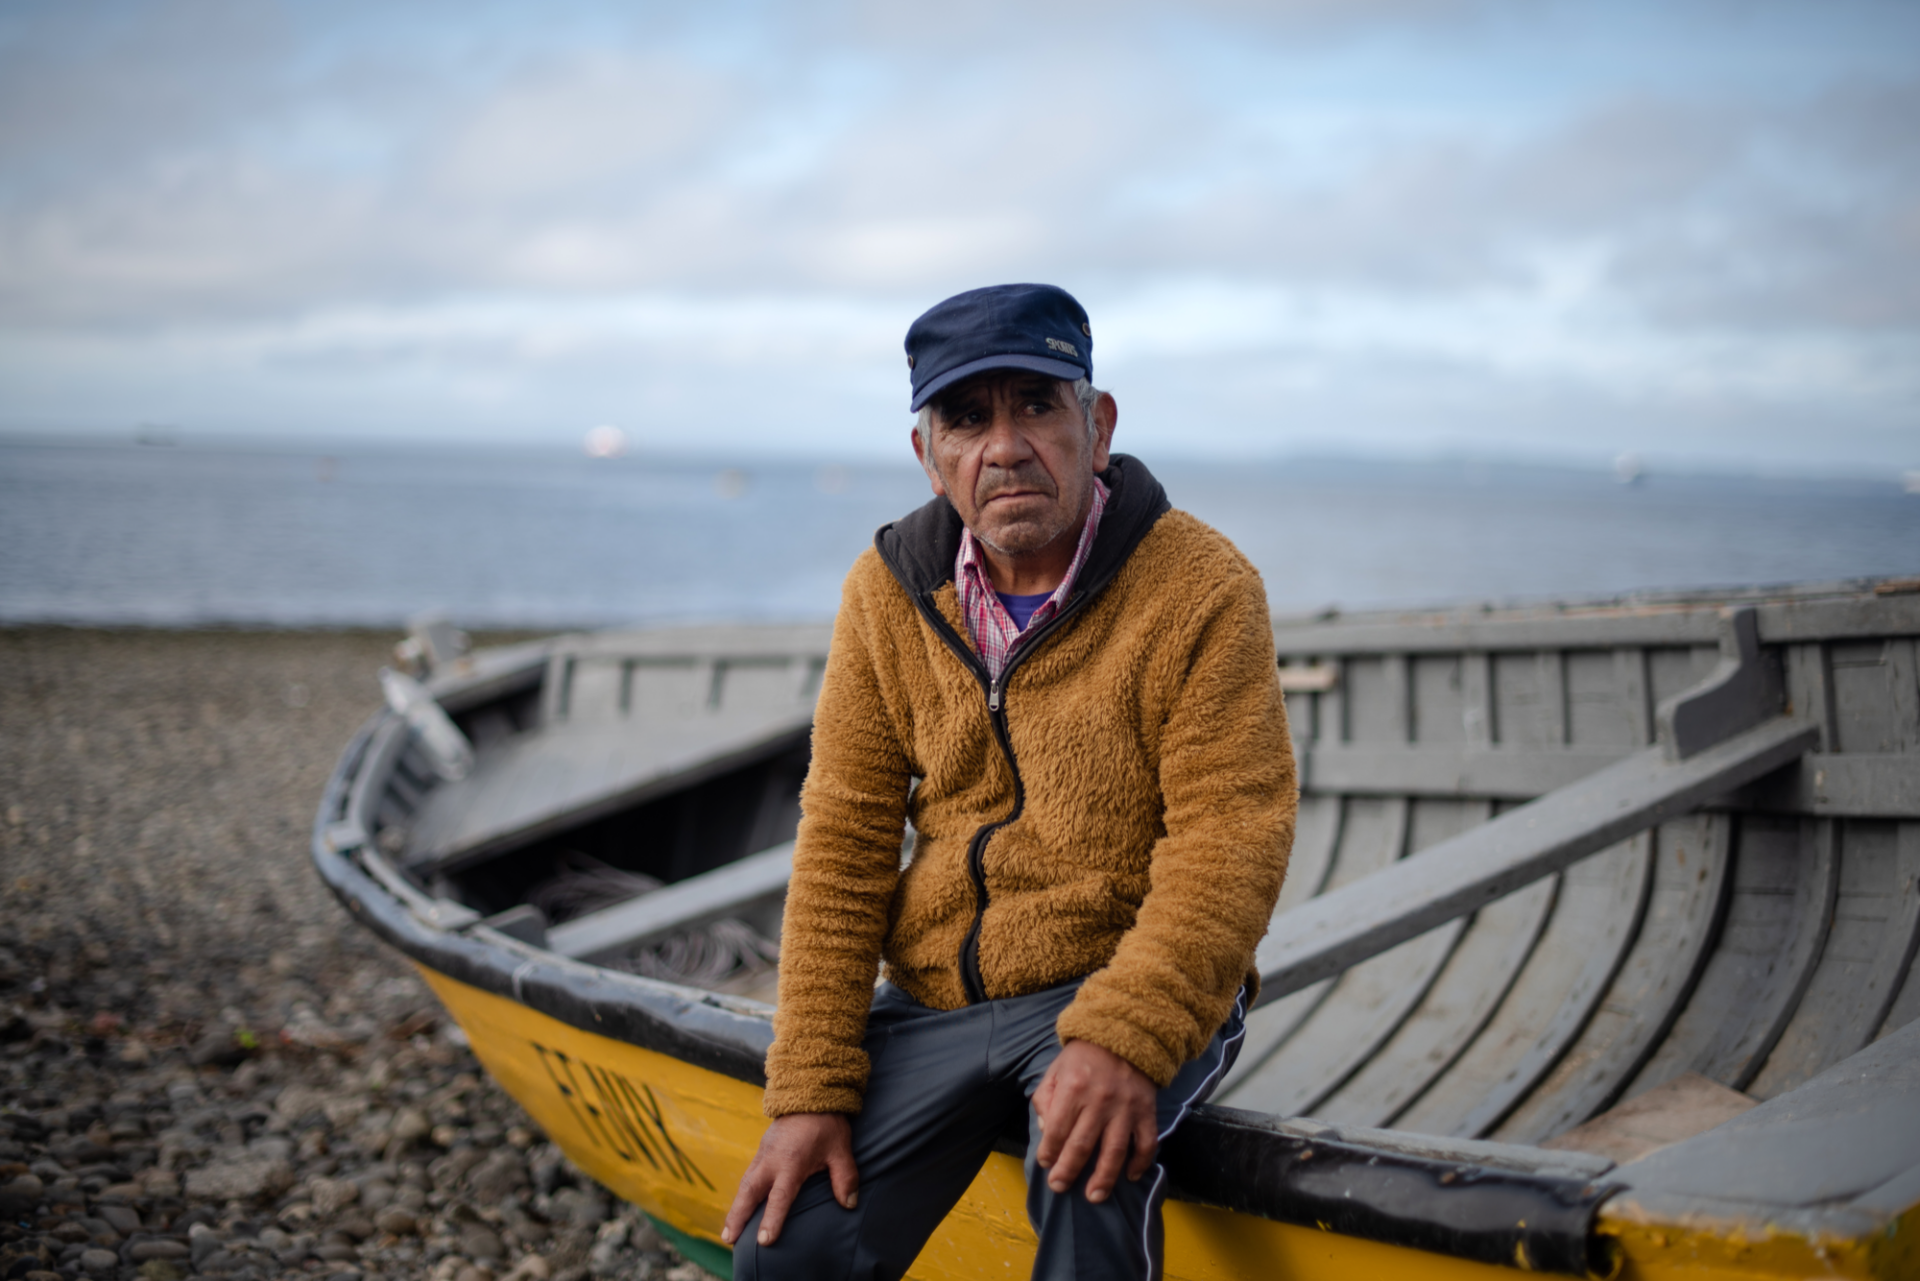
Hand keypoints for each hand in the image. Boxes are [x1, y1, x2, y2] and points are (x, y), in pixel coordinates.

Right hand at [721, 1112, 857, 1247]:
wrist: (809, 1093)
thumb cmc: (826, 1124)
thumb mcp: (840, 1149)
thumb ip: (845, 1177)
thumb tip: (849, 1204)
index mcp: (792, 1162)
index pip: (780, 1197)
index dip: (772, 1219)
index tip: (764, 1241)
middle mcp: (772, 1160)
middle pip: (749, 1193)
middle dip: (738, 1217)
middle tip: (728, 1240)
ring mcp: (763, 1155)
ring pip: (745, 1185)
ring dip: (735, 1209)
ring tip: (728, 1233)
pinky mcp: (761, 1151)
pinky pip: (748, 1176)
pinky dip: (742, 1194)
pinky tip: (740, 1209)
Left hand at [1031, 1039, 1157, 1202]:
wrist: (1125, 1034)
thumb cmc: (1084, 1056)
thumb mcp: (1056, 1070)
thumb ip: (1045, 1099)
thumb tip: (1047, 1132)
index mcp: (1073, 1088)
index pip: (1057, 1130)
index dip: (1049, 1151)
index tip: (1045, 1164)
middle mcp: (1099, 1101)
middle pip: (1081, 1146)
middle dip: (1068, 1171)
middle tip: (1059, 1188)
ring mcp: (1126, 1108)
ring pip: (1114, 1152)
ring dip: (1103, 1179)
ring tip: (1094, 1197)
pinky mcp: (1146, 1111)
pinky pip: (1146, 1143)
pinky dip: (1140, 1163)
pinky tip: (1130, 1177)